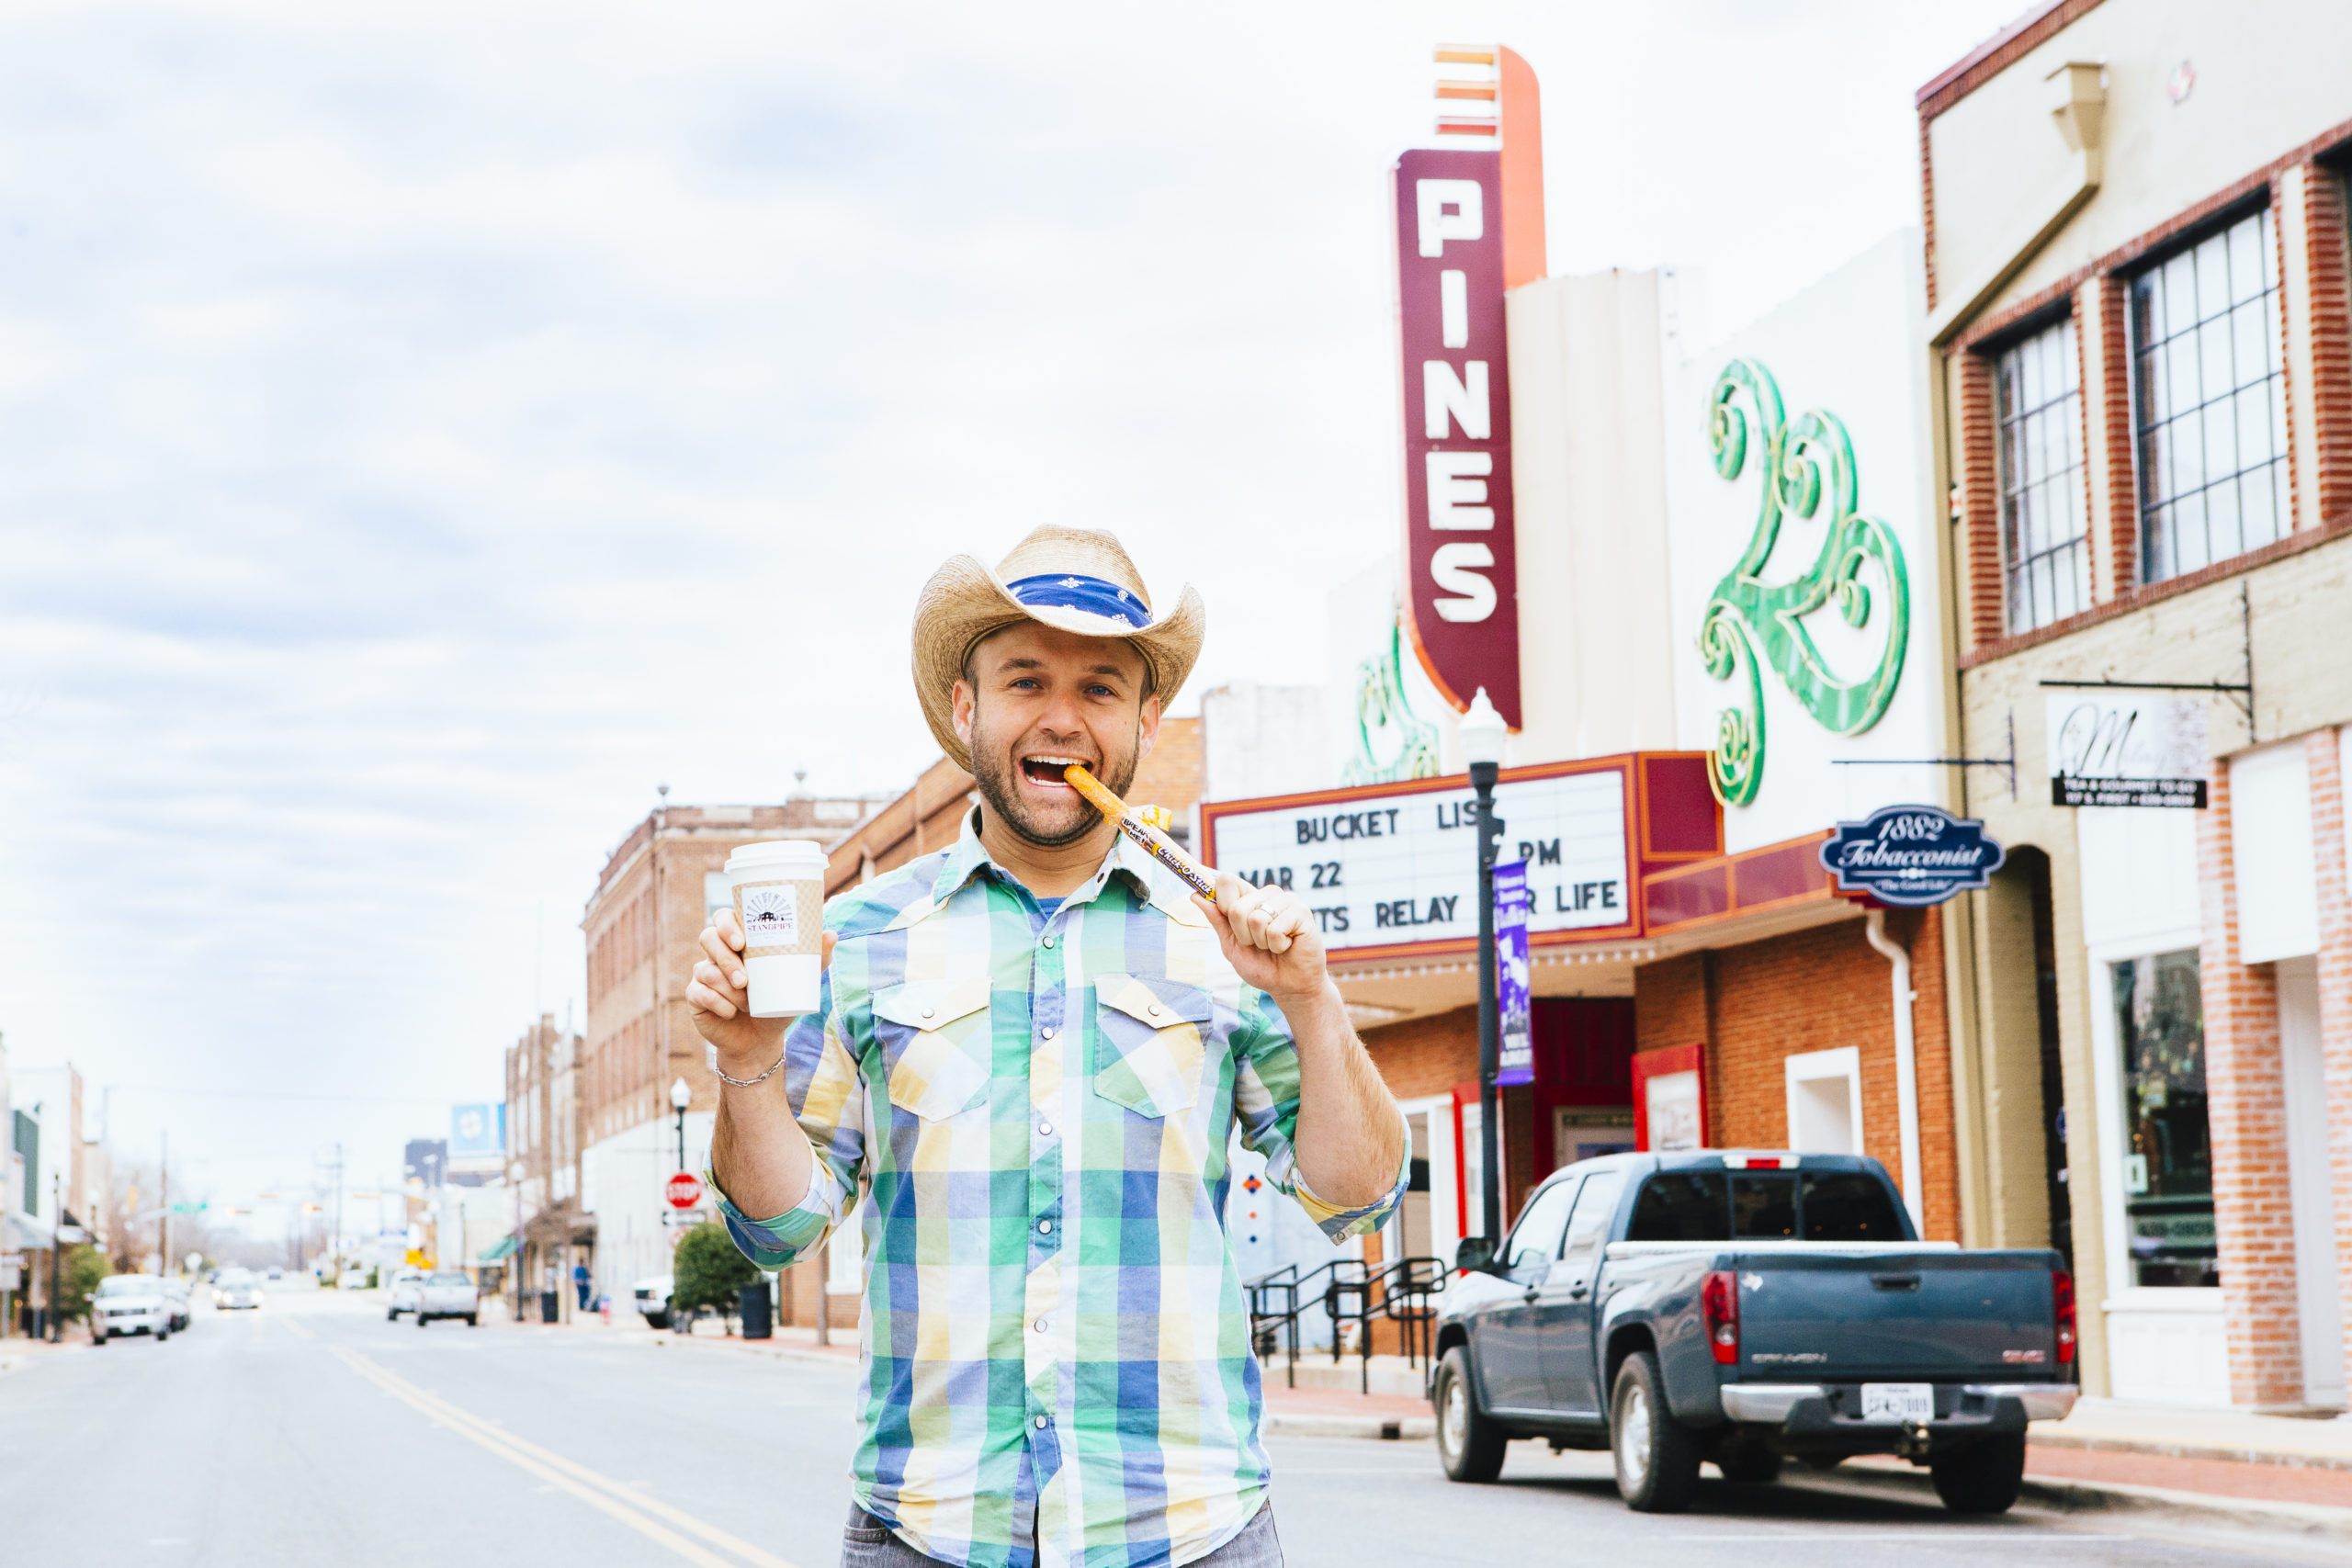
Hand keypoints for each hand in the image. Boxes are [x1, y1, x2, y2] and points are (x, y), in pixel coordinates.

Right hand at [687, 910, 836, 1075]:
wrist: (761, 1039)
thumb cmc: (778, 1002)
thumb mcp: (798, 981)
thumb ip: (815, 959)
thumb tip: (832, 934)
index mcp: (738, 941)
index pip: (723, 918)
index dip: (726, 924)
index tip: (741, 942)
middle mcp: (717, 953)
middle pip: (708, 938)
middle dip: (726, 959)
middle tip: (744, 979)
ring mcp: (703, 974)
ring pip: (705, 970)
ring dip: (726, 987)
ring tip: (746, 1002)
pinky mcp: (695, 997)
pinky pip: (698, 994)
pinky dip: (717, 1003)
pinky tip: (730, 1012)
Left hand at [1196, 873, 1329, 1005]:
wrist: (1289, 985)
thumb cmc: (1261, 965)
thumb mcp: (1232, 944)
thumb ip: (1217, 919)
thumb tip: (1195, 895)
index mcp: (1250, 897)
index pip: (1227, 881)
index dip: (1222, 905)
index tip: (1233, 926)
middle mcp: (1268, 894)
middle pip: (1237, 907)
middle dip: (1243, 935)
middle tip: (1258, 944)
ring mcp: (1286, 900)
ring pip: (1256, 918)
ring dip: (1262, 941)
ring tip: (1274, 945)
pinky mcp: (1302, 912)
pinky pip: (1275, 929)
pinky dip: (1278, 945)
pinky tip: (1287, 945)